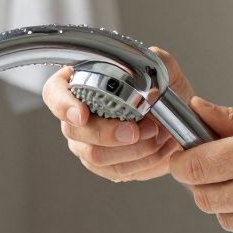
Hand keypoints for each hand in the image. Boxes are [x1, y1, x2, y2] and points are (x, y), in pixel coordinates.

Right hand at [42, 47, 191, 181]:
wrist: (177, 122)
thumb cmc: (163, 94)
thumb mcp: (165, 70)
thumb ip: (157, 62)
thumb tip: (148, 79)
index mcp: (82, 84)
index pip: (54, 93)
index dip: (63, 105)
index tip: (82, 115)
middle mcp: (77, 116)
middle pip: (74, 130)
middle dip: (109, 133)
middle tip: (139, 129)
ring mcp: (87, 143)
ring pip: (95, 155)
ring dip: (131, 149)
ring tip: (158, 136)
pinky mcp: (104, 165)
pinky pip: (116, 170)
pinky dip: (142, 161)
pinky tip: (160, 149)